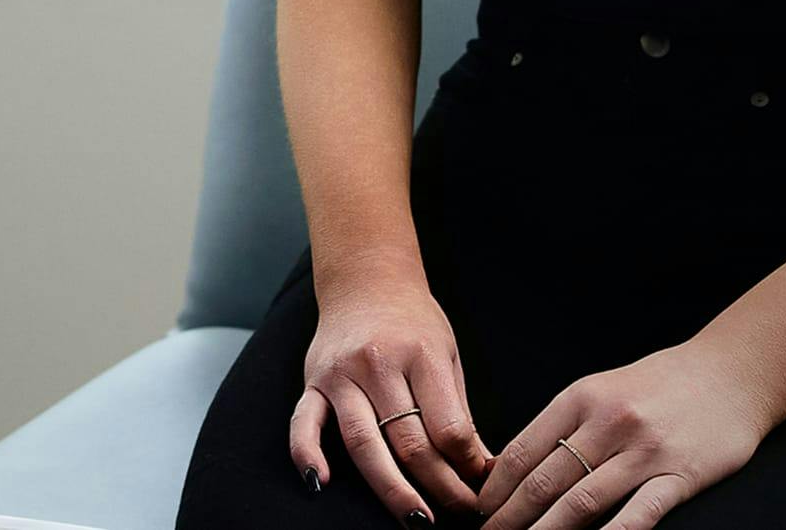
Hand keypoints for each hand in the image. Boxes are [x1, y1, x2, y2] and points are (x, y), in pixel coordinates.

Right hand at [292, 253, 498, 520]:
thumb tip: (480, 471)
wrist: (366, 279)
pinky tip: (320, 484)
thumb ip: (458, 412)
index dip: (469, 465)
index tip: (481, 485)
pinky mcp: (313, 381)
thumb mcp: (447, 355)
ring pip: (364, 444)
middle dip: (441, 487)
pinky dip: (308, 454)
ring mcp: (341, 373)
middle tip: (461, 512)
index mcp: (420, 353)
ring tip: (418, 521)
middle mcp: (378, 362)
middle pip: (410, 443)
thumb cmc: (413, 321)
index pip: (448, 426)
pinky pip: (305, 423)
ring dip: (393, 490)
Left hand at [474, 340, 772, 528]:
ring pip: (582, 501)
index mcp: (580, 398)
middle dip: (512, 516)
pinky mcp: (679, 476)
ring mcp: (643, 451)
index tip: (479, 510)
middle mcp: (606, 422)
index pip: (524, 449)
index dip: (497, 486)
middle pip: (546, 480)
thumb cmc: (659, 385)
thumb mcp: (601, 390)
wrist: (729, 374)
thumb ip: (565, 425)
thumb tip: (517, 464)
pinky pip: (639, 514)